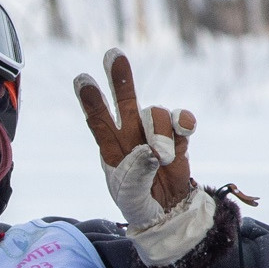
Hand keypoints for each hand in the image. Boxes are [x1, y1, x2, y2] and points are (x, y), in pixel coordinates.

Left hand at [74, 50, 221, 265]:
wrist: (169, 214)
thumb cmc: (139, 203)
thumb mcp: (130, 194)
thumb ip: (137, 171)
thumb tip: (150, 149)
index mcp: (110, 147)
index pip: (98, 119)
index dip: (91, 100)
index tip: (82, 79)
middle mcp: (130, 133)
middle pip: (124, 99)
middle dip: (120, 77)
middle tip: (112, 53)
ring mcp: (154, 133)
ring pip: (154, 113)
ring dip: (159, 133)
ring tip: (162, 158)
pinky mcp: (178, 137)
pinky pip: (180, 119)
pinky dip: (183, 121)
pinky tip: (186, 129)